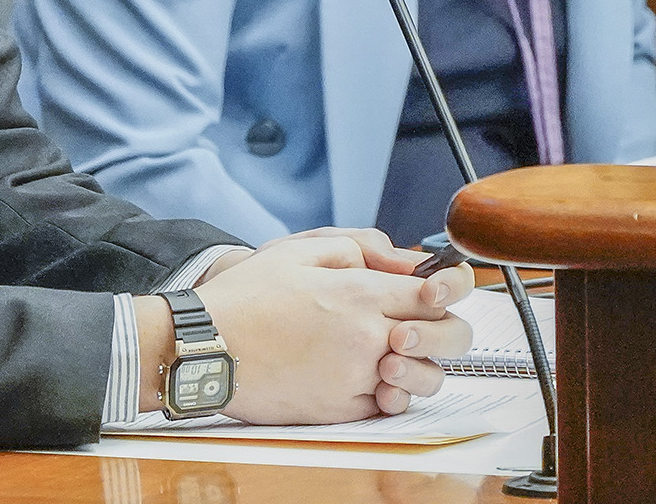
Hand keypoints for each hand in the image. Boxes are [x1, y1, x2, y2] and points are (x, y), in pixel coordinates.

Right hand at [190, 234, 473, 423]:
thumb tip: (402, 259)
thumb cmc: (245, 298)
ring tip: (395, 352)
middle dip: (448, 327)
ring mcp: (356, 377)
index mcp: (359, 293)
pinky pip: (388, 405)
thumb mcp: (298, 251)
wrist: (205, 349)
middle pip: (446, 338)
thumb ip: (358, 247)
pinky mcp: (341, 409)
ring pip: (425, 379)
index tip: (443, 286)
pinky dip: (390, 391)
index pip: (436, 291)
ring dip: (422, 364)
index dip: (450, 286)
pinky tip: (373, 375)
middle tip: (426, 320)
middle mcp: (366, 338)